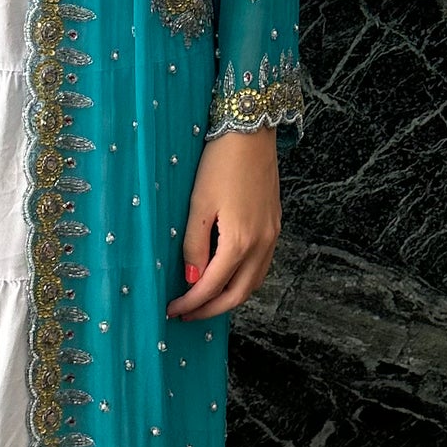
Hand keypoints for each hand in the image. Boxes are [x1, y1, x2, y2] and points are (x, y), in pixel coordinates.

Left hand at [165, 125, 280, 319]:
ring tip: (203, 301)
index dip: (192, 302)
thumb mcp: (198, 204)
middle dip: (211, 309)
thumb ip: (195, 245)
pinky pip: (261, 266)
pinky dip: (243, 280)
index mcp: (240, 241)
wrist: (251, 132)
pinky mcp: (274, 225)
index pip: (212, 286)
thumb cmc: (220, 163)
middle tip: (186, 314)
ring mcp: (272, 235)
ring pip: (254, 282)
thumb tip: (192, 279)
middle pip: (238, 294)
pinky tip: (226, 277)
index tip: (172, 309)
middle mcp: (262, 243)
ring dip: (229, 297)